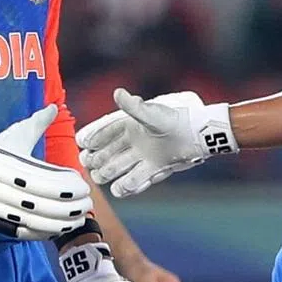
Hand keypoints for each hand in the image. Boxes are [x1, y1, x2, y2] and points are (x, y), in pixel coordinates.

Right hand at [0, 104, 91, 238]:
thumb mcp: (17, 133)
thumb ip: (38, 122)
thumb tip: (54, 107)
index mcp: (13, 166)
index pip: (47, 184)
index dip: (69, 190)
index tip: (85, 189)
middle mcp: (3, 188)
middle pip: (41, 206)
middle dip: (68, 209)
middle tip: (86, 205)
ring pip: (32, 222)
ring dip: (58, 224)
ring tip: (77, 220)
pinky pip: (21, 233)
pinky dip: (41, 234)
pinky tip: (58, 230)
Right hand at [76, 88, 236, 197]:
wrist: (199, 135)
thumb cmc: (176, 119)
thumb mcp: (153, 114)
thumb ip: (134, 107)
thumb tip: (117, 93)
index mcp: (133, 124)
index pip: (107, 131)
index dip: (94, 136)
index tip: (82, 142)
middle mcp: (137, 141)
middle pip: (110, 152)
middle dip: (98, 158)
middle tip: (88, 163)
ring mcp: (145, 156)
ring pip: (121, 167)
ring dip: (110, 173)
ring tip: (100, 178)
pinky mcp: (156, 168)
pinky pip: (138, 179)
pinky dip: (130, 185)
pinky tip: (120, 189)